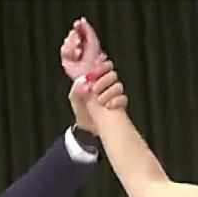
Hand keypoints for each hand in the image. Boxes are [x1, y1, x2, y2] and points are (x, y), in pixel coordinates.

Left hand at [62, 19, 126, 133]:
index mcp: (95, 80)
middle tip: (95, 89)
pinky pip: (123, 99)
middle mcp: (106, 85)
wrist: (90, 130)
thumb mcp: (74, 100)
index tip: (93, 74)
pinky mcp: (120, 104)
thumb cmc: (82, 113)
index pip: (103, 66)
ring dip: (108, 92)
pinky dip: (115, 102)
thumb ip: (76, 90)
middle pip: (112, 74)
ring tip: (99, 101)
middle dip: (103, 80)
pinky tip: (108, 107)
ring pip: (118, 86)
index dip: (100, 67)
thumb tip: (83, 82)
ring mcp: (114, 94)